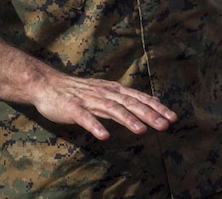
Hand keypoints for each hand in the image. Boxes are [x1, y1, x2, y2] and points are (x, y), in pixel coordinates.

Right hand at [32, 74, 177, 139]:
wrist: (48, 84)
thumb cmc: (79, 92)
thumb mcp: (106, 93)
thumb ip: (123, 101)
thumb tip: (147, 108)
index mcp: (114, 90)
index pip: (140, 98)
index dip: (157, 107)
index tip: (173, 117)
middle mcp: (105, 93)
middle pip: (131, 103)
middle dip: (149, 114)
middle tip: (165, 125)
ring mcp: (89, 100)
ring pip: (112, 109)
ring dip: (128, 120)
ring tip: (142, 131)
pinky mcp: (73, 108)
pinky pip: (86, 118)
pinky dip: (96, 126)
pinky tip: (105, 136)